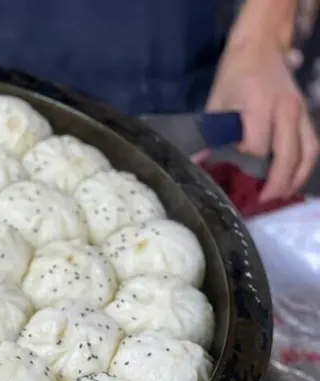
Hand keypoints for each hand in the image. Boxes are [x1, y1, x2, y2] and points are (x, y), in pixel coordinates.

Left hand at [206, 39, 318, 200]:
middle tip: (261, 202)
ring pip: (308, 153)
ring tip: (279, 198)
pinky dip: (305, 166)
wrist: (260, 47)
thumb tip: (202, 165)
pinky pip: (313, 146)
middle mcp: (286, 109)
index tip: (233, 176)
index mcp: (260, 105)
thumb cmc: (233, 76)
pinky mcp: (307, 116)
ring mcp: (301, 112)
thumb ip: (213, 135)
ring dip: (295, 179)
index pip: (257, 146)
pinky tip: (292, 181)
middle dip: (276, 183)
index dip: (245, 164)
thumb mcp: (216, 103)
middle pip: (288, 155)